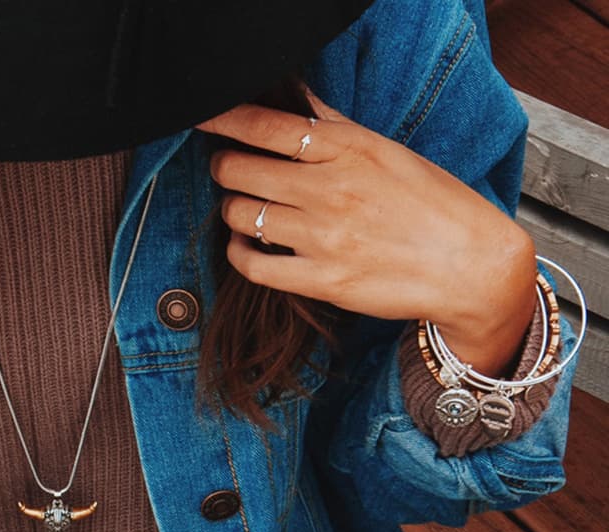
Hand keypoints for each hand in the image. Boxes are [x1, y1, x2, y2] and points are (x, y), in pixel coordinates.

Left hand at [195, 92, 535, 376]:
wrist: (473, 266)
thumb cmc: (436, 205)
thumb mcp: (390, 153)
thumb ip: (338, 130)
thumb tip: (299, 103)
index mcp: (349, 151)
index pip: (266, 126)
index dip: (224, 120)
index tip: (206, 120)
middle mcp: (331, 189)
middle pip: (240, 169)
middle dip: (224, 166)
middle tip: (228, 168)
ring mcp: (324, 236)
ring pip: (240, 214)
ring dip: (232, 209)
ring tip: (243, 208)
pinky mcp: (322, 280)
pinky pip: (252, 265)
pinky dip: (238, 252)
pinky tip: (245, 245)